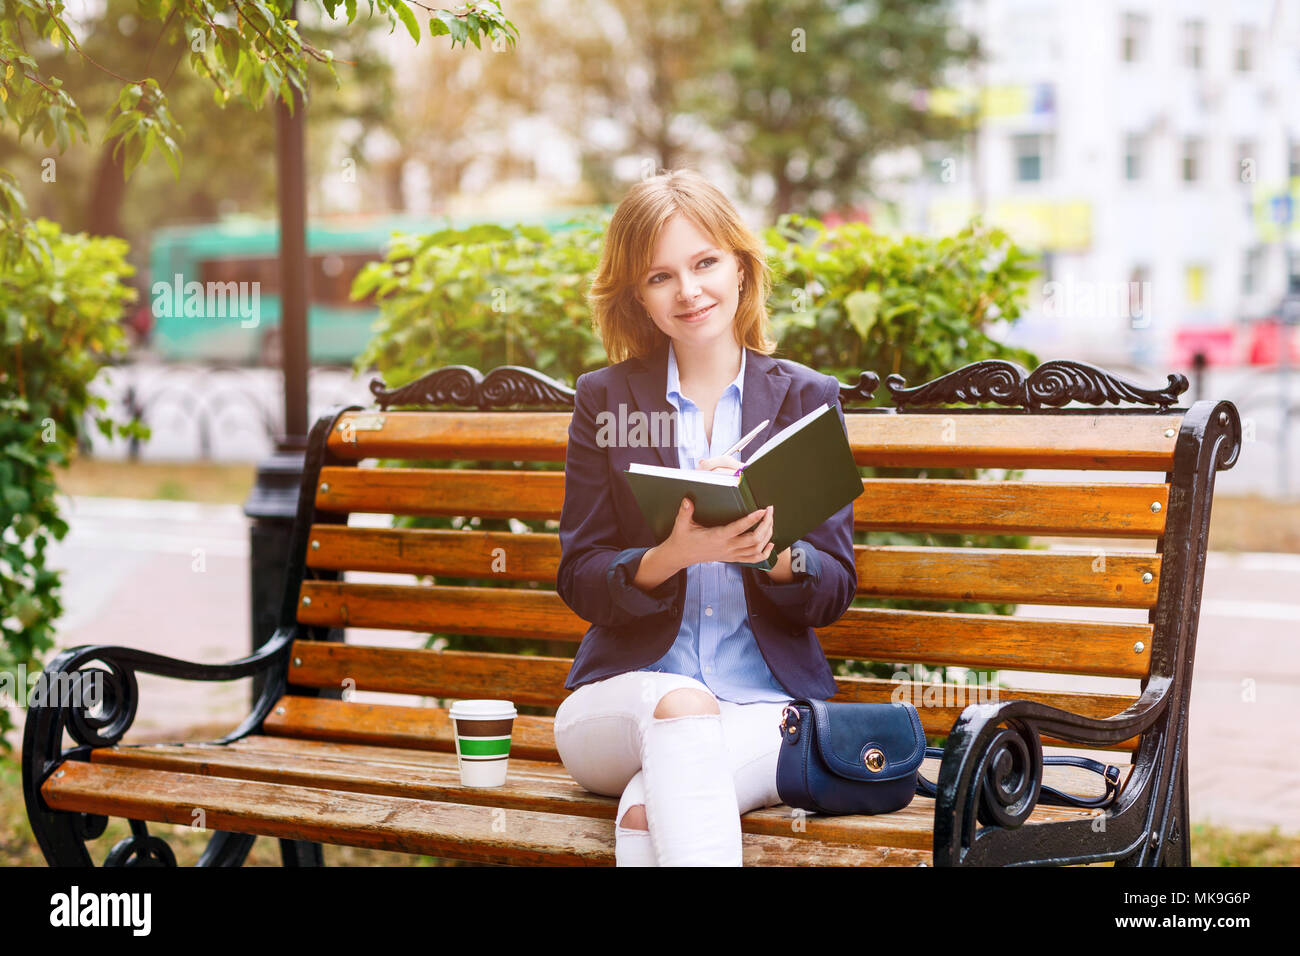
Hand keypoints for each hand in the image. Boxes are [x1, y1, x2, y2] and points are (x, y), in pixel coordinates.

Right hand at [659, 458, 773, 568]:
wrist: (681, 556)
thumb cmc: (682, 538)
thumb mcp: (681, 524)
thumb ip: (685, 512)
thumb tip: (687, 500)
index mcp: (716, 537)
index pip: (738, 528)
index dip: (752, 520)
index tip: (762, 510)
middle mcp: (727, 547)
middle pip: (754, 539)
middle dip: (765, 525)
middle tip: (770, 511)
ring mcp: (731, 554)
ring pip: (756, 549)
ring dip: (767, 535)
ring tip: (770, 521)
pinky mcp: (732, 558)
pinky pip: (754, 559)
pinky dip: (765, 553)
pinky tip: (770, 543)